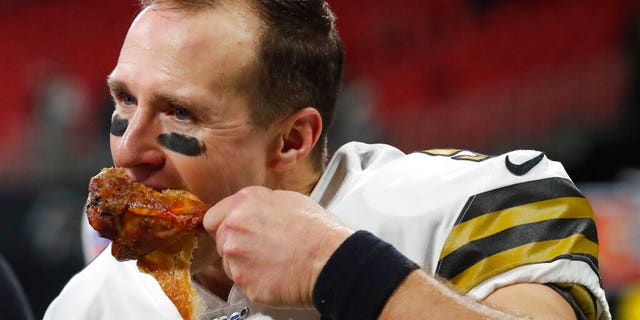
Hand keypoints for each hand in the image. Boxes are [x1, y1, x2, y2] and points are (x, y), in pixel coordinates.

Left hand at [203, 186, 352, 305]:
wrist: (330, 260)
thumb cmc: (317, 231)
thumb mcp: (288, 199)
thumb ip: (259, 204)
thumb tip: (251, 210)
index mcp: (244, 203)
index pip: (213, 218)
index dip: (224, 226)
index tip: (233, 233)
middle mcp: (234, 227)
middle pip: (220, 241)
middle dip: (237, 245)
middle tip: (262, 249)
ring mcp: (236, 257)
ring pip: (229, 264)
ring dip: (245, 264)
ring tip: (273, 261)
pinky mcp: (244, 282)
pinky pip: (242, 283)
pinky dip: (256, 281)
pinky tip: (275, 274)